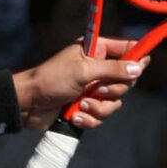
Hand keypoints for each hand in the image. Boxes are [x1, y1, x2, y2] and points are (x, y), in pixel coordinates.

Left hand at [14, 37, 148, 129]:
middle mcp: (96, 68)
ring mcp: (91, 88)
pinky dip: (89, 118)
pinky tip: (73, 115)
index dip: (135, 59)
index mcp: (94, 51)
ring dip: (98, 107)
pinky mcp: (86, 107)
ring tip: (80, 105)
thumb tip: (138, 67)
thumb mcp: (83, 71)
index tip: (136, 69)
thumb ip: (112, 69)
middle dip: (113, 90)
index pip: (126, 49)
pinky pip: (102, 116)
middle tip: (98, 90)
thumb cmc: (50, 80)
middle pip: (126, 80)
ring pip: (115, 101)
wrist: (28, 104)